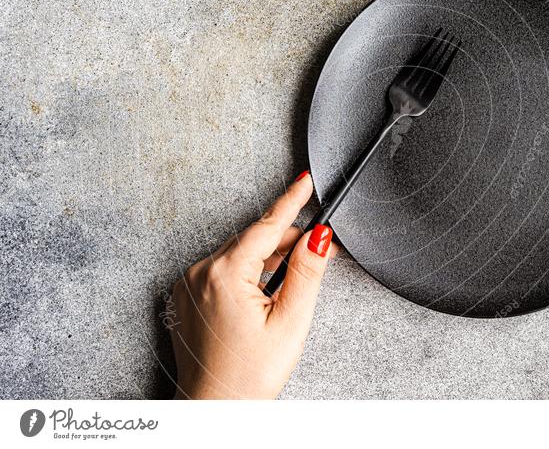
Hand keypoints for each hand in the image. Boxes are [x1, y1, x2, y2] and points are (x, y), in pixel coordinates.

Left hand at [170, 172, 337, 398]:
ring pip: (239, 255)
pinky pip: (223, 270)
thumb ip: (306, 272)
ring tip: (292, 283)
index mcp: (224, 275)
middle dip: (288, 241)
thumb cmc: (249, 375)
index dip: (291, 202)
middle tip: (321, 250)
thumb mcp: (290, 321)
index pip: (265, 227)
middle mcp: (200, 273)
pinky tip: (264, 291)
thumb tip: (319, 237)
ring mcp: (189, 284)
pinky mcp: (186, 296)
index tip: (305, 181)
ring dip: (268, 259)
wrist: (214, 408)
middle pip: (253, 240)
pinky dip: (247, 272)